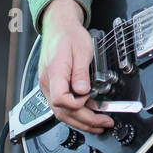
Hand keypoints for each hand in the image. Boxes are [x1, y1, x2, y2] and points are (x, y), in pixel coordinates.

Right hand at [37, 0, 113, 133]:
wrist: (59, 28)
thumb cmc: (69, 36)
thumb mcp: (82, 50)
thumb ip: (81, 73)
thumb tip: (83, 92)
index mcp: (55, 72)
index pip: (60, 100)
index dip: (77, 104)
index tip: (89, 98)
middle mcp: (48, 82)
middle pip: (63, 112)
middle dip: (85, 121)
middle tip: (104, 123)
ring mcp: (48, 86)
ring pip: (62, 113)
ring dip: (81, 121)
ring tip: (99, 124)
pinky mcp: (53, 87)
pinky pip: (62, 106)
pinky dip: (76, 114)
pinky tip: (89, 114)